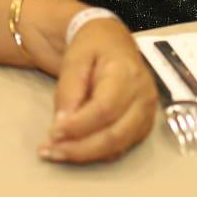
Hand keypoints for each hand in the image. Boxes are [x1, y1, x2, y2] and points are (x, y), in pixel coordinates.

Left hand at [38, 19, 155, 163]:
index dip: (78, 126)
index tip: (52, 133)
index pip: (105, 108)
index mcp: (127, 74)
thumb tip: (62, 123)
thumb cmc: (93, 47)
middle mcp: (143, 96)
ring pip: (118, 147)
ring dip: (85, 155)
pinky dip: (95, 154)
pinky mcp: (143, 126)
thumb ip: (69, 90)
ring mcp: (147, 113)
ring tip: (56, 153)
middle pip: (114, 135)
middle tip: (50, 151)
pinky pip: (120, 148)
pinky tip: (74, 150)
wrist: (114, 41)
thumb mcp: (75, 59)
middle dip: (80, 148)